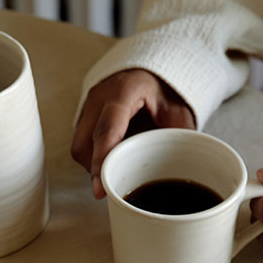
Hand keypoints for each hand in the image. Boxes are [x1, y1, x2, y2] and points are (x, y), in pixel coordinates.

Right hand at [71, 69, 194, 198]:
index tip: (101, 189)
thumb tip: (182, 170)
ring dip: (93, 165)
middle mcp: (100, 96)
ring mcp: (88, 104)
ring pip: (79, 147)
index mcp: (123, 91)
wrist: (150, 74)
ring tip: (118, 171)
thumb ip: (178, 138)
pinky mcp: (84, 114)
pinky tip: (113, 160)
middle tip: (113, 189)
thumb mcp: (178, 112)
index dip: (102, 162)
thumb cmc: (165, 91)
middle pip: (85, 144)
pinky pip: (81, 143)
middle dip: (96, 170)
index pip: (107, 131)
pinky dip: (94, 158)